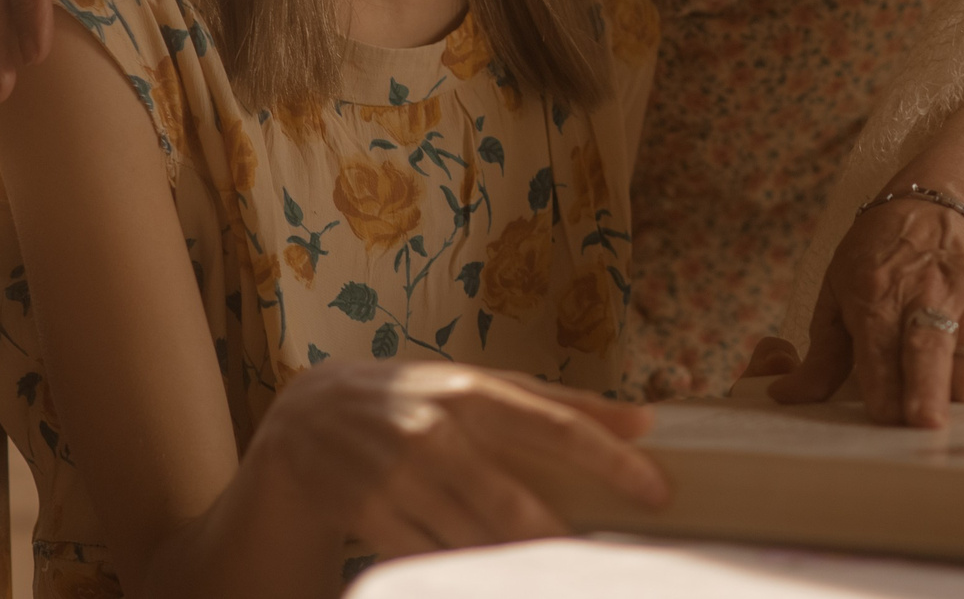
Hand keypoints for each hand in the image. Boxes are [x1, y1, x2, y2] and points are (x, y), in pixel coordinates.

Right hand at [253, 362, 668, 554]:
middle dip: (561, 540)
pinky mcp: (369, 516)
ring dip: (516, 568)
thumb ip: (561, 402)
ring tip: (553, 579)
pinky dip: (464, 576)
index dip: (612, 462)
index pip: (558, 426)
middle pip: (514, 502)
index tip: (657, 493)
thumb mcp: (481, 385)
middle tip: (605, 566)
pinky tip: (492, 582)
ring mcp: (399, 478)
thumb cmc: (414, 399)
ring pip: (473, 542)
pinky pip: (429, 561)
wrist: (306, 420)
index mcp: (474, 391)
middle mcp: (438, 432)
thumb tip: (646, 422)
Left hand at [770, 193, 963, 427]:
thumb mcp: (838, 290)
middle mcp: (931, 290)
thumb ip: (820, 355)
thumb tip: (785, 396)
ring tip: (949, 388)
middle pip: (934, 363)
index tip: (885, 418)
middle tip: (926, 427)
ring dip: (963, 394)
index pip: (880, 360)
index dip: (882, 399)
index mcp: (877, 293)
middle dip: (928, 403)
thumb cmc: (883, 253)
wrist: (944, 202)